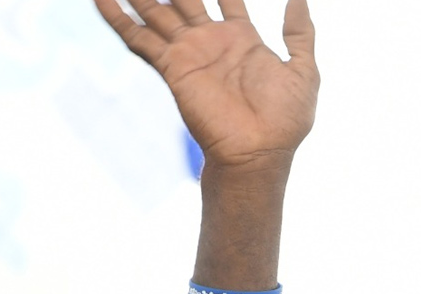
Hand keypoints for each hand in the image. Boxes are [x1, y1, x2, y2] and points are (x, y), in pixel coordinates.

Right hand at [94, 0, 318, 173]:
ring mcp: (190, 52)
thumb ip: (300, 33)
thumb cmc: (285, 121)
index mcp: (243, 39)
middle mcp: (212, 41)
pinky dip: (116, 16)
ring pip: (156, 11)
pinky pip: (139, 37)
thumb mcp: (304, 72)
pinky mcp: (173, 66)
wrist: (258, 152)